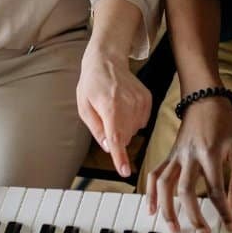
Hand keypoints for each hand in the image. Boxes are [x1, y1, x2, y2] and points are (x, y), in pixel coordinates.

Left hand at [77, 46, 150, 176]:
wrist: (107, 61)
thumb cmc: (92, 84)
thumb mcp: (84, 107)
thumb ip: (96, 129)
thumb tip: (107, 146)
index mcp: (109, 107)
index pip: (115, 138)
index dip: (119, 157)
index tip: (124, 171)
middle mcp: (127, 105)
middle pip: (124, 136)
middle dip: (115, 135)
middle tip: (105, 116)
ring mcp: (140, 102)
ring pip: (134, 130)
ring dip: (124, 127)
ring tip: (114, 107)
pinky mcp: (147, 99)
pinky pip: (142, 122)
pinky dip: (132, 119)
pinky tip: (125, 106)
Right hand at [147, 97, 231, 232]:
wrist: (205, 101)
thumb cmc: (226, 124)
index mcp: (210, 154)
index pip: (215, 190)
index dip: (223, 211)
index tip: (230, 226)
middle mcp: (189, 156)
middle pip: (186, 191)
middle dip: (193, 215)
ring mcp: (176, 156)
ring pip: (165, 185)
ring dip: (167, 208)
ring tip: (174, 228)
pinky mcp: (169, 155)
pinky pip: (155, 175)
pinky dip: (151, 192)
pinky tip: (151, 209)